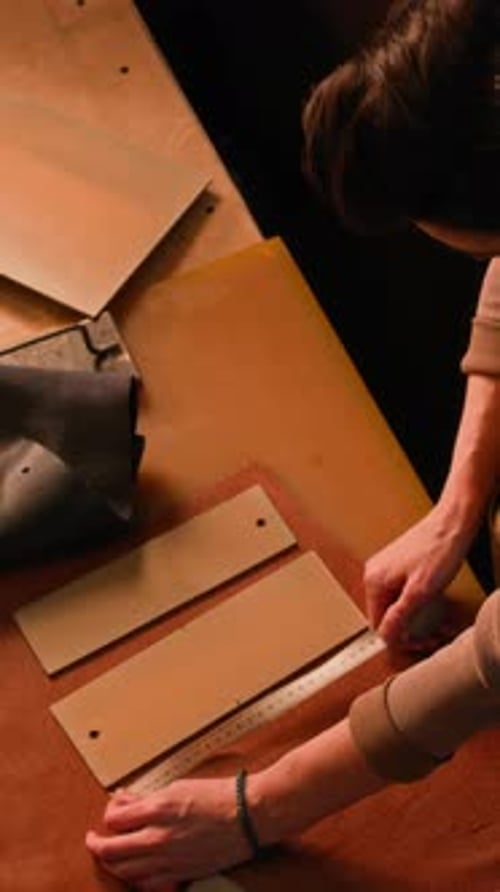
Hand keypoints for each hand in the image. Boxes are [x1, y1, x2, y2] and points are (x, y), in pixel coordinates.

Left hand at [86, 777, 250, 887]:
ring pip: (125, 871)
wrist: (248, 815)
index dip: (108, 815)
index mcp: (157, 809)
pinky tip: (136, 872)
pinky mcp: (180, 874)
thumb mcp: (178, 787)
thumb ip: (148, 798)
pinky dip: (136, 880)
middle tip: (94, 840)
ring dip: (114, 863)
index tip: (111, 812)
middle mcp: (158, 838)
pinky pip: (147, 885)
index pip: (114, 819)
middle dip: (98, 845)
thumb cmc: (218, 796)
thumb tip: (127, 801)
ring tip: (112, 856)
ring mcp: (168, 860)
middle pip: (111, 851)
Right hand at [363, 506, 469, 647]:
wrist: (452, 522)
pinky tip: (433, 602)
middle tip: (433, 635)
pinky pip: (402, 592)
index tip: (421, 642)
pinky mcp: (399, 564)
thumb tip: (385, 636)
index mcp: (374, 580)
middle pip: (387, 615)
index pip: (378, 624)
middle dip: (410, 628)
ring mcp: (386, 567)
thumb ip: (400, 616)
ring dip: (416, 616)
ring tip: (438, 621)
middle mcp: (375, 573)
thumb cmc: (439, 550)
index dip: (400, 638)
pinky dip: (417, 602)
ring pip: (396, 604)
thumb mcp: (420, 591)